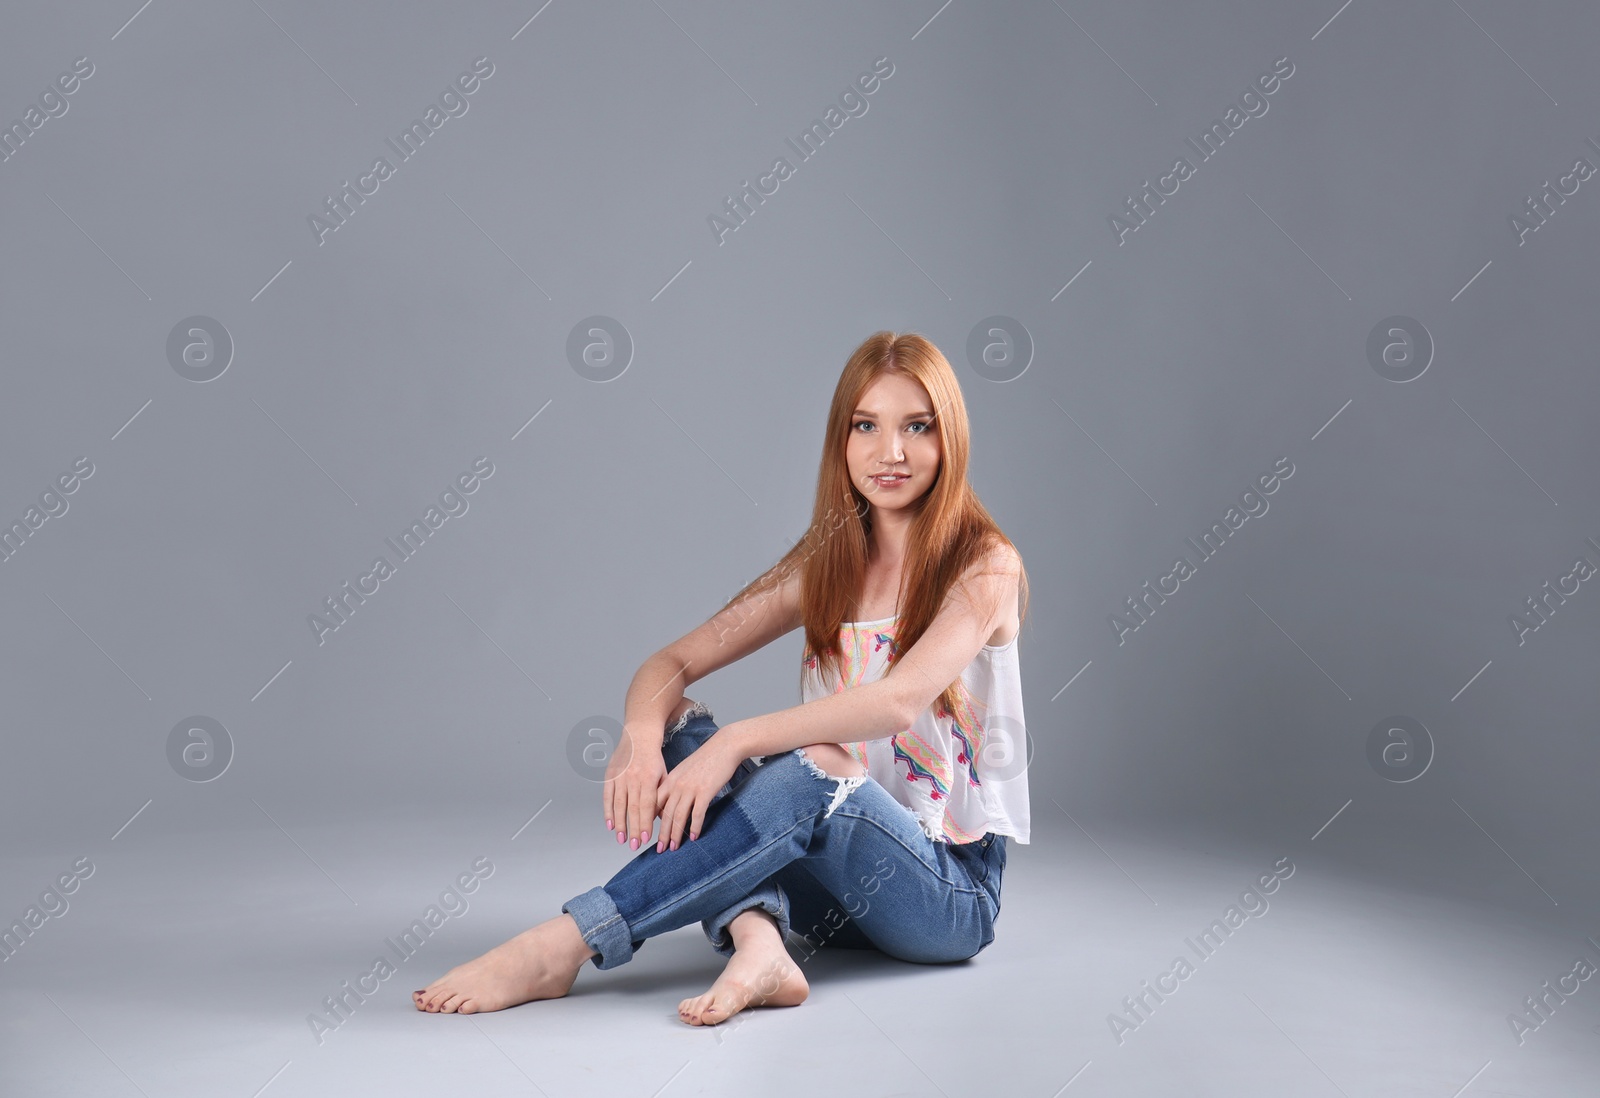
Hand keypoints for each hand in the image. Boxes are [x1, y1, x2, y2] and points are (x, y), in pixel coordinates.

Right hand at [602, 727, 666, 849]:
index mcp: (649, 778)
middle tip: (633, 846)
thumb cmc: (653, 758)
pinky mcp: (610, 775)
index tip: (645, 839)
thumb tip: (660, 819)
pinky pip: (607, 796)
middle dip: (633, 828)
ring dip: (620, 824)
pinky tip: (610, 825)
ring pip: (619, 804)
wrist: (638, 736)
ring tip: (621, 839)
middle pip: (632, 808)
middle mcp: (633, 777)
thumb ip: (661, 796)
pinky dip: (608, 811)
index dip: (645, 823)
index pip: (647, 805)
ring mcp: (620, 776)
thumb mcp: (663, 775)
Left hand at [654, 728, 741, 852]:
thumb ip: (675, 786)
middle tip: (659, 849)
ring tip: (674, 847)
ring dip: (675, 834)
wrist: (724, 747)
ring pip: (679, 816)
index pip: (655, 803)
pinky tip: (694, 836)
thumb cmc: (706, 760)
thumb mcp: (685, 771)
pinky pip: (697, 813)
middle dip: (661, 834)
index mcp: (670, 780)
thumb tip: (670, 805)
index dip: (651, 821)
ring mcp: (690, 788)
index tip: (649, 834)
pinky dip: (695, 826)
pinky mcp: (705, 791)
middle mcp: (677, 785)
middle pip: (665, 814)